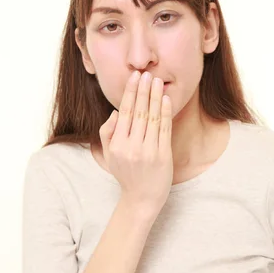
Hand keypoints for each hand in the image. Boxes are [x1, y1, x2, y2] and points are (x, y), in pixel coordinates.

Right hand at [99, 71, 172, 217]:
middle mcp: (132, 147)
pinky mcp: (163, 155)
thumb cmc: (125, 173)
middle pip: (139, 112)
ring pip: (153, 118)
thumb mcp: (109, 155)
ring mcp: (149, 151)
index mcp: (117, 145)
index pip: (125, 112)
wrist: (142, 198)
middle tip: (146, 74)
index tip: (134, 77)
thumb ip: (107, 132)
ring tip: (157, 81)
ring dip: (155, 97)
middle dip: (143, 90)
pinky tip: (165, 99)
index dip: (130, 93)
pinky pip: (164, 129)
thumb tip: (116, 112)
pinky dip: (165, 112)